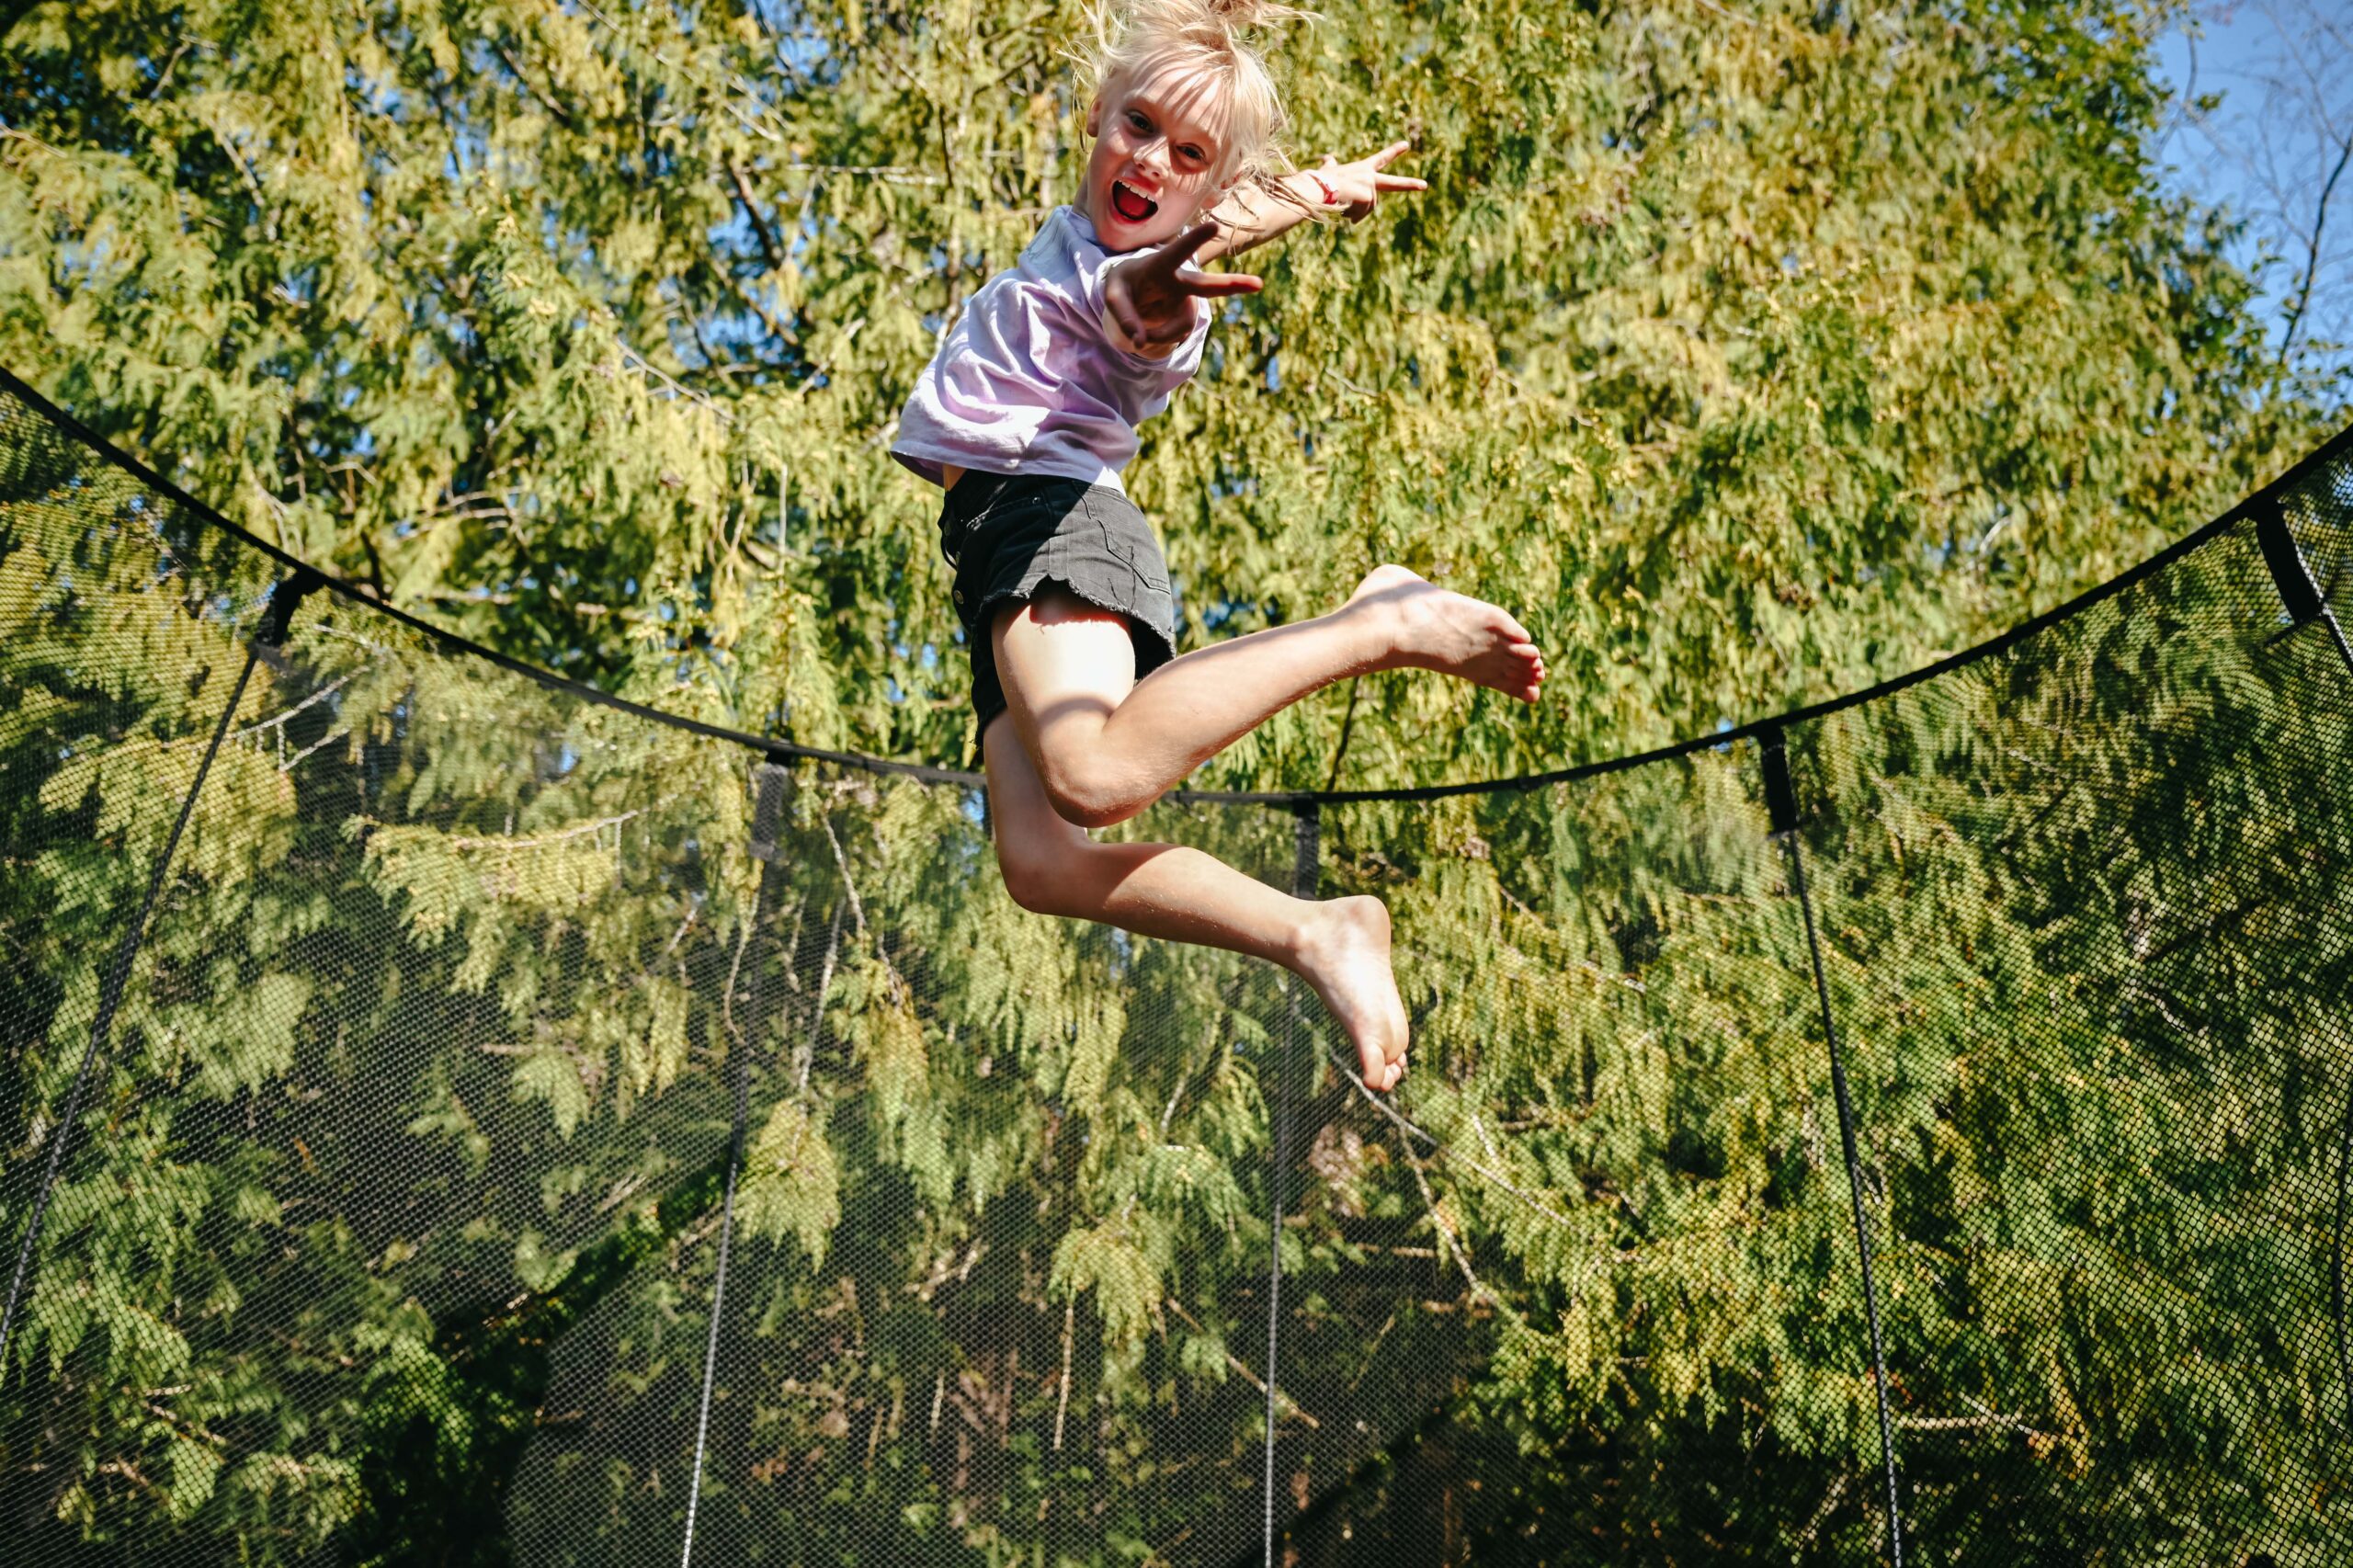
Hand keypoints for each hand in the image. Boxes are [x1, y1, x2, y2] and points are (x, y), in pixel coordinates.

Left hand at [1101, 222, 1262, 352]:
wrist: (1132, 293)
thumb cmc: (1123, 284)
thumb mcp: (1113, 295)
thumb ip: (1123, 315)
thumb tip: (1140, 342)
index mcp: (1160, 264)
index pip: (1178, 251)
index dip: (1195, 239)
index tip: (1215, 226)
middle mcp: (1180, 279)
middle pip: (1208, 284)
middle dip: (1233, 284)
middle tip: (1259, 284)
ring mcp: (1186, 300)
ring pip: (1185, 323)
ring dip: (1161, 334)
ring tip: (1139, 336)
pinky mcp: (1187, 316)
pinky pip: (1177, 334)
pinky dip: (1160, 337)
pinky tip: (1148, 330)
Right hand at [1312, 141, 1427, 221]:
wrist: (1316, 187)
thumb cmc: (1320, 180)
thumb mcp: (1329, 170)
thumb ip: (1332, 165)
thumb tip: (1328, 158)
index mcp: (1362, 169)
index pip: (1381, 159)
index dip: (1394, 151)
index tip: (1406, 145)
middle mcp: (1369, 177)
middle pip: (1394, 183)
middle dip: (1410, 184)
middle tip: (1424, 185)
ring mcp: (1370, 187)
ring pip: (1367, 209)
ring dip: (1353, 212)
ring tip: (1340, 204)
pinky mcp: (1368, 197)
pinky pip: (1360, 215)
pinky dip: (1349, 216)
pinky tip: (1341, 208)